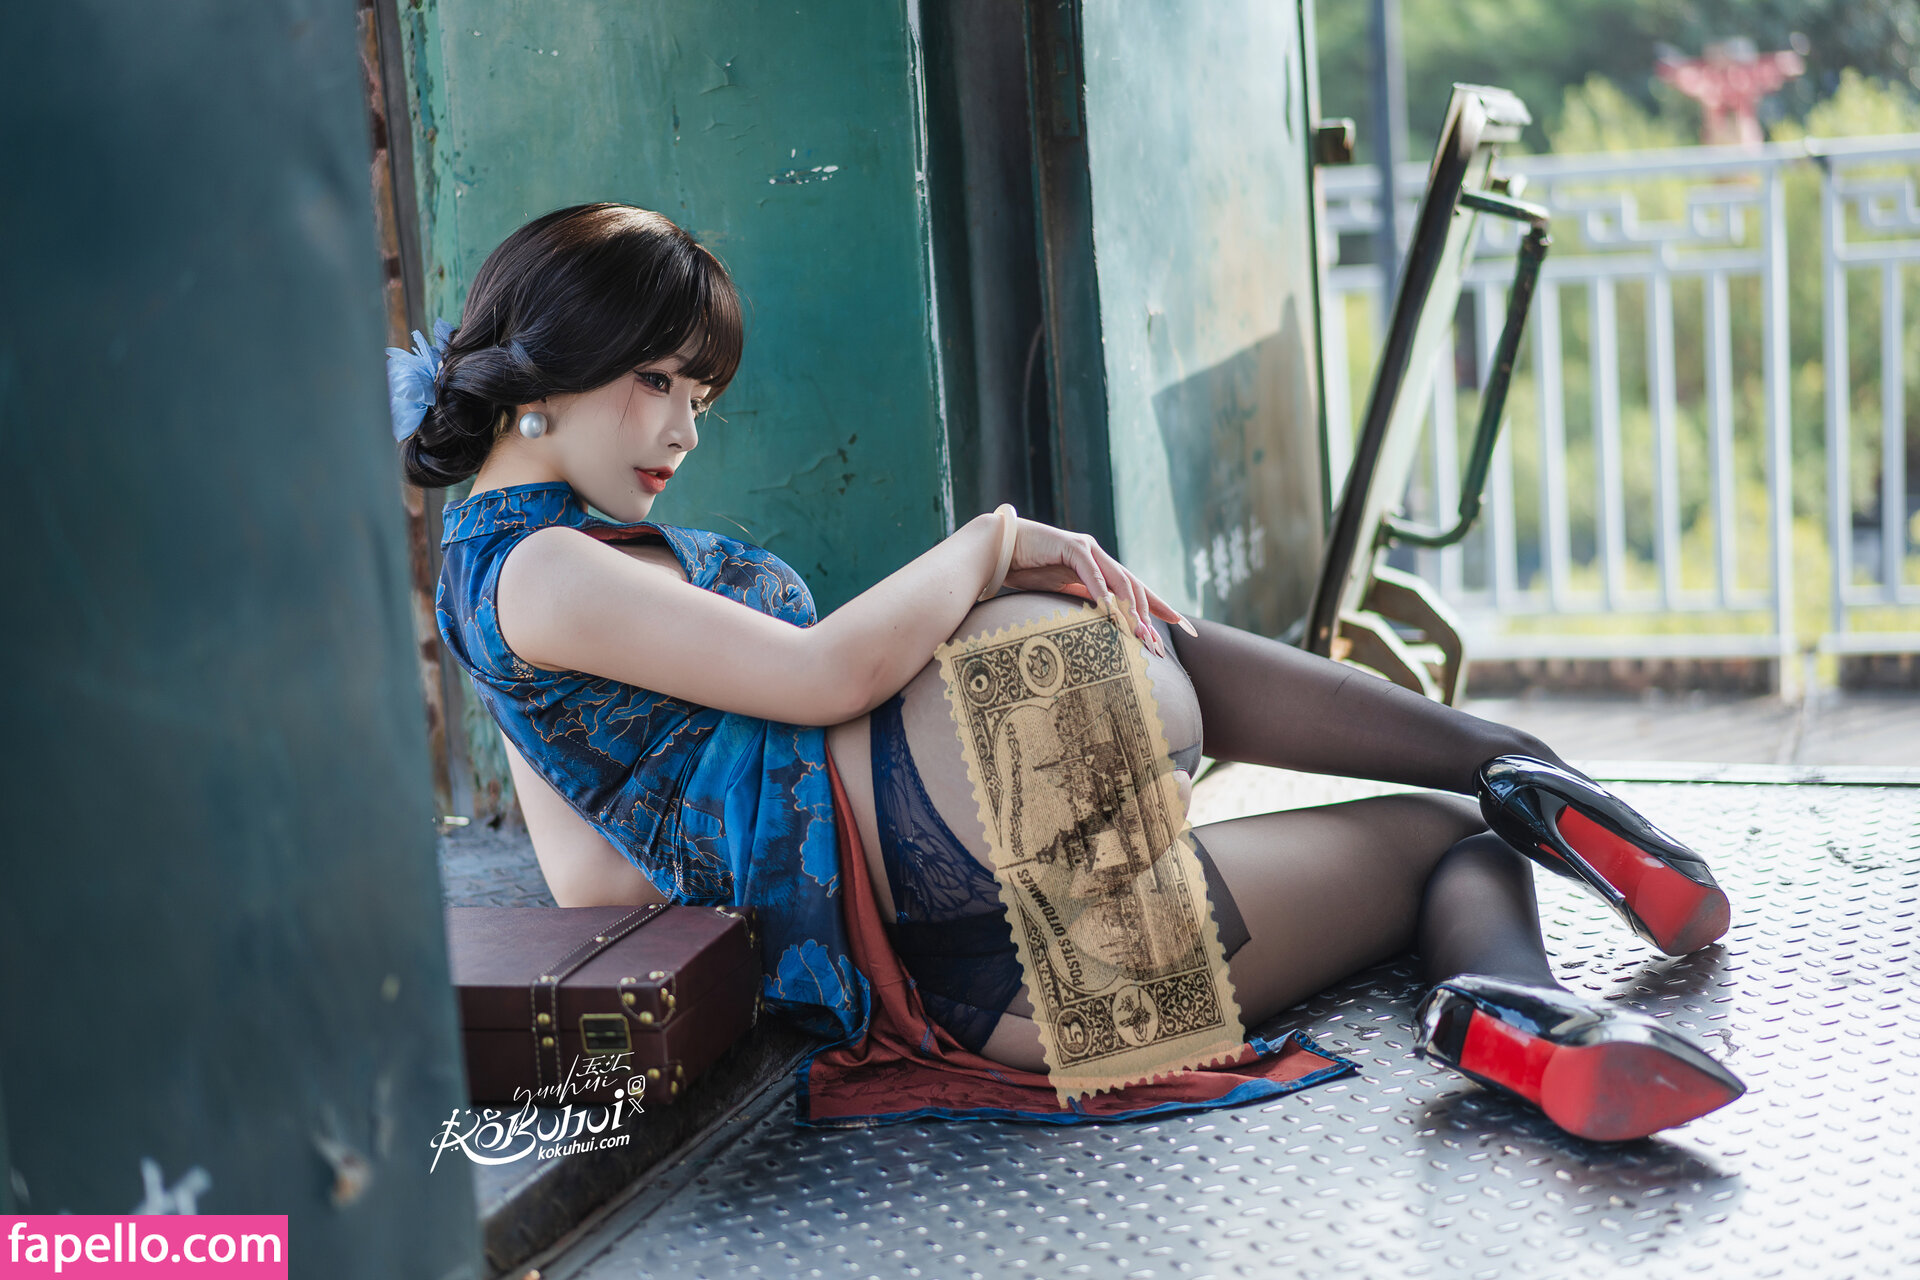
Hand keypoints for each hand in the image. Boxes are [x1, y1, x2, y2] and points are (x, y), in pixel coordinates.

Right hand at [996, 518, 1191, 656]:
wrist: (1000, 548)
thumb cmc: (1027, 570)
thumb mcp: (1061, 592)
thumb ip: (1083, 601)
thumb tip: (1103, 623)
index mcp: (1099, 567)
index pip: (1135, 588)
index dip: (1158, 605)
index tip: (1182, 623)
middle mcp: (1099, 556)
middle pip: (1134, 586)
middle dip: (1150, 614)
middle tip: (1156, 642)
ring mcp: (1088, 549)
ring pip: (1119, 580)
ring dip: (1130, 609)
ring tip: (1138, 633)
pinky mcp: (1072, 546)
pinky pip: (1092, 574)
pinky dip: (1102, 594)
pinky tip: (1111, 612)